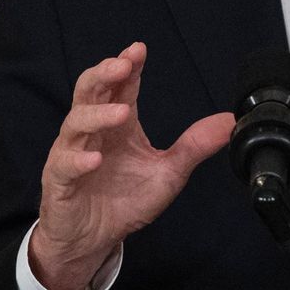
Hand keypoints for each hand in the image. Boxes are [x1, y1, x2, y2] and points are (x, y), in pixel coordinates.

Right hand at [29, 42, 234, 289]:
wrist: (94, 240)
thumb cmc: (124, 201)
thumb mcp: (168, 173)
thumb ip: (195, 146)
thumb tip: (230, 121)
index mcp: (118, 124)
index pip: (121, 86)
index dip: (129, 65)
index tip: (140, 49)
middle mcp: (93, 131)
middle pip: (91, 91)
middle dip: (105, 73)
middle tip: (123, 64)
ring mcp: (73, 153)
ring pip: (76, 122)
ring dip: (98, 114)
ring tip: (122, 113)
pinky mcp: (59, 181)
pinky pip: (64, 164)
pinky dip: (78, 159)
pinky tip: (95, 160)